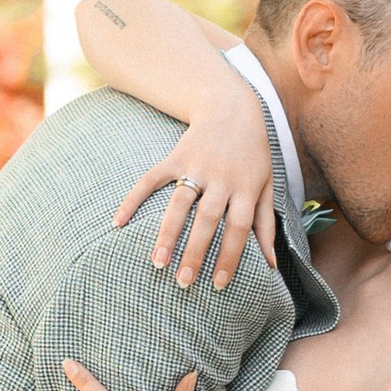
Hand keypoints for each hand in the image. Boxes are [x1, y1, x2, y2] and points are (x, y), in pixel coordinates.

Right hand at [112, 86, 277, 292]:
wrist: (232, 107)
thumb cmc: (252, 153)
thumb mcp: (266, 185)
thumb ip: (266, 224)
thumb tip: (271, 265)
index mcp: (245, 187)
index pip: (238, 228)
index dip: (229, 256)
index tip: (218, 284)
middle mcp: (220, 178)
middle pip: (207, 220)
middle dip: (195, 253)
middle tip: (183, 283)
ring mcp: (195, 166)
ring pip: (179, 204)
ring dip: (167, 234)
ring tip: (157, 263)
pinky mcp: (174, 157)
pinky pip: (150, 180)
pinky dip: (133, 199)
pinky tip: (118, 222)